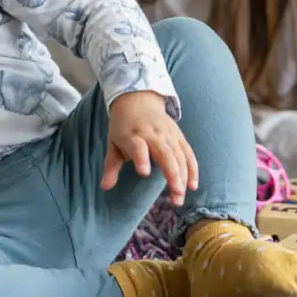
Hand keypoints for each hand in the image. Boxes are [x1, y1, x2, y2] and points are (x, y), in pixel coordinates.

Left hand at [102, 90, 198, 205]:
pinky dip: (192, 169)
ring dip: (183, 176)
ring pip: (179, 155)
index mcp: (133, 135)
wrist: (137, 100)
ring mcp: (168, 133)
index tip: (144, 173)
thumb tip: (104, 187)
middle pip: (165, 153)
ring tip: (180, 197)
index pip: (138, 146)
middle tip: (175, 194)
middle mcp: (152, 133)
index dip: (141, 158)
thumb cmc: (123, 127)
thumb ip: (111, 166)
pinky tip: (192, 186)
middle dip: (172, 174)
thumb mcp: (113, 143)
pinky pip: (188, 152)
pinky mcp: (178, 135)